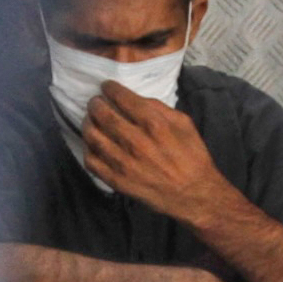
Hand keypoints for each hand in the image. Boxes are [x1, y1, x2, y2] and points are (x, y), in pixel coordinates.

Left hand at [86, 86, 228, 221]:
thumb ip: (159, 108)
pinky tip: (93, 144)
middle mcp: (136, 142)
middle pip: (103, 115)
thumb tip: (136, 100)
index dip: (110, 89)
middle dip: (95, 104)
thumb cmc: (192, 156)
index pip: (122, 98)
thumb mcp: (184, 123)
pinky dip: (88, 149)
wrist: (193, 194)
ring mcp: (124, 163)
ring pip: (92, 136)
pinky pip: (91, 161)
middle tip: (95, 102)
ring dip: (88, 123)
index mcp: (154, 124)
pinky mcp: (117, 181)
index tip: (107, 87)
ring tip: (91, 120)